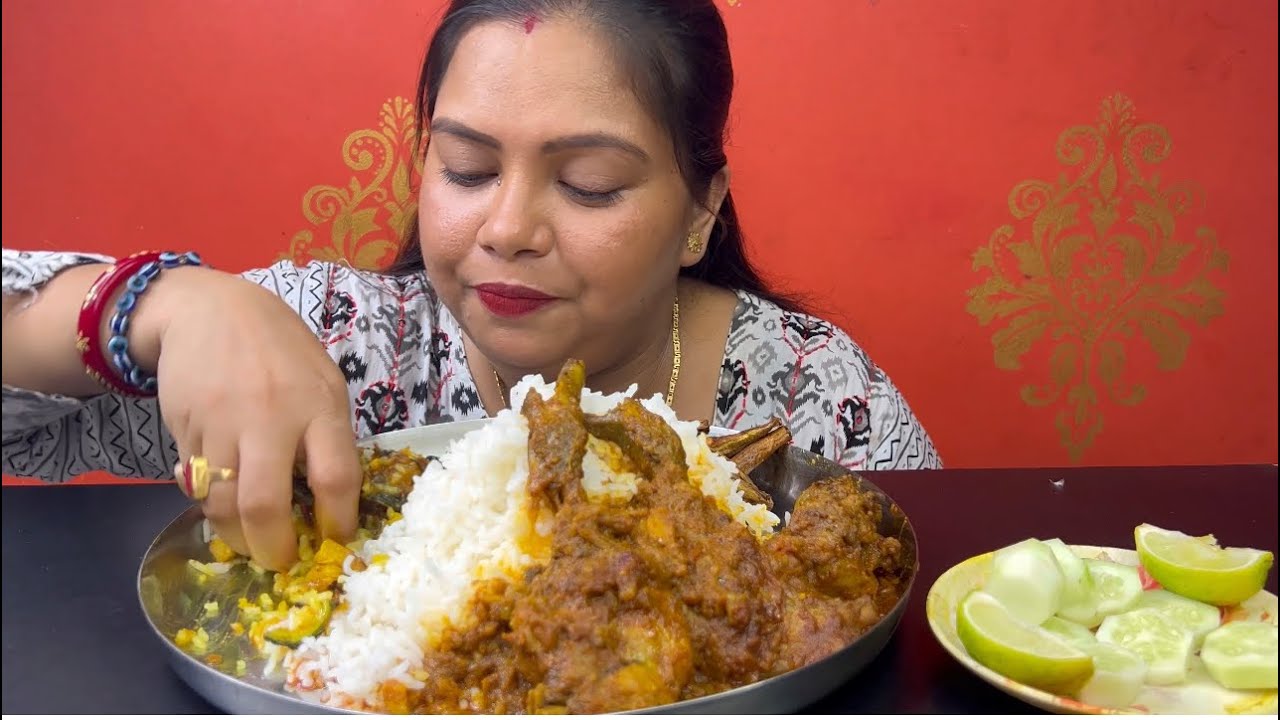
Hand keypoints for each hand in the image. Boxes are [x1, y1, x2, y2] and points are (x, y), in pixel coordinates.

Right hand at [151, 269, 360, 570]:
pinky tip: (224, 505)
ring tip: (250, 544)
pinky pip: (199, 485)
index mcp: (319, 406)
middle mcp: (271, 417)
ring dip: (237, 537)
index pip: (336, 477)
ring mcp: (222, 424)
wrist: (210, 310)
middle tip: (281, 560)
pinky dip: (211, 504)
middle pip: (266, 503)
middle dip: (274, 547)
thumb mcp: (323, 382)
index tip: (337, 540)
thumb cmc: (281, 351)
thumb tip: (332, 501)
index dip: (338, 520)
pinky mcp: (186, 430)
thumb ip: (328, 436)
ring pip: (223, 504)